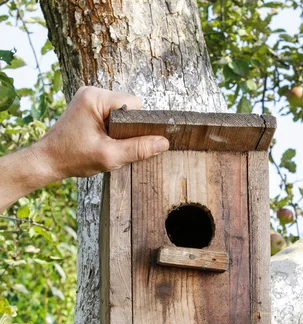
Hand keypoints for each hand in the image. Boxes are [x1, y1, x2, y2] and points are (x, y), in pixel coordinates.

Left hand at [33, 86, 169, 179]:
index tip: (131, 141)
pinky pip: (111, 115)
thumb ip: (138, 148)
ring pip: (121, 112)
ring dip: (120, 130)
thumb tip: (163, 143)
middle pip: (128, 107)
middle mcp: (91, 92)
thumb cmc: (72, 157)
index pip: (134, 104)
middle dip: (128, 128)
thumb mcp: (110, 156)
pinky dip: (112, 130)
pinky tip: (104, 142)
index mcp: (95, 98)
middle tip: (115, 146)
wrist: (48, 161)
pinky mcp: (87, 107)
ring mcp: (88, 99)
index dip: (138, 124)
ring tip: (108, 145)